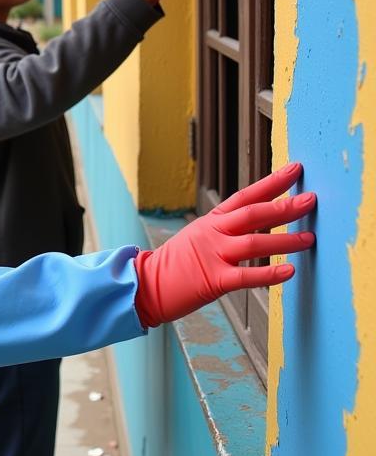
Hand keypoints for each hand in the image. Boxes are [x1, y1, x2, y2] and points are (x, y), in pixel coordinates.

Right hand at [134, 162, 315, 326]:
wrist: (146, 284)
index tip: (294, 171)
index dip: (271, 183)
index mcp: (211, 221)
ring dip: (285, 240)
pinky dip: (268, 274)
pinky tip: (288, 272)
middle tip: (310, 199)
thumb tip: (261, 222)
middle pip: (252, 214)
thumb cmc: (176, 264)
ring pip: (254, 243)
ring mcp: (212, 256)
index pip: (245, 196)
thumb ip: (226, 229)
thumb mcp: (199, 236)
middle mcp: (213, 234)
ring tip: (309, 238)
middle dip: (284, 206)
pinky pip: (245, 276)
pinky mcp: (212, 281)